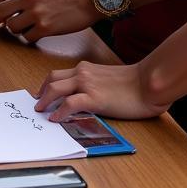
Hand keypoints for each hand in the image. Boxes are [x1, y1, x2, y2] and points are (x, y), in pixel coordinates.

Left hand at [0, 0, 96, 41]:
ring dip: (16, 29)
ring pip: (12, 27)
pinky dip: (30, 36)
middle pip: (0, 11)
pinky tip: (39, 31)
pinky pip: (27, 37)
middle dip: (1, 20)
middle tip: (6, 24)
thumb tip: (3, 9)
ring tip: (28, 25)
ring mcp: (37, 11)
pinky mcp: (46, 27)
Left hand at [34, 60, 169, 121]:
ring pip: (55, 88)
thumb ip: (94, 85)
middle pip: (53, 79)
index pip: (60, 74)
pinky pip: (69, 103)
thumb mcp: (107, 81)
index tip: (42, 95)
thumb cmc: (135, 84)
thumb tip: (84, 99)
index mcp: (86, 68)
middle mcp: (83, 73)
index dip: (47, 85)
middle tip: (36, 104)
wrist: (149, 83)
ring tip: (40, 111)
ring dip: (44, 100)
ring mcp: (87, 84)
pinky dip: (58, 111)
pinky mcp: (94, 98)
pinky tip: (55, 119)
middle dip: (41, 92)